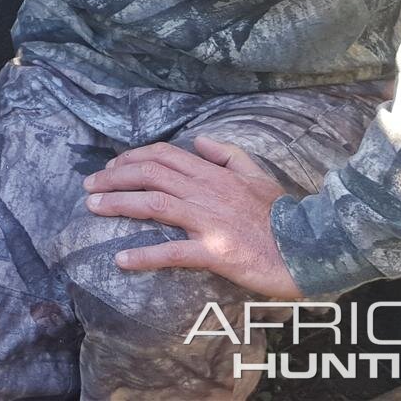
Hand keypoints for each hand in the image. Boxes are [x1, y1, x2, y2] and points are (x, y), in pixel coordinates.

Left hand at [83, 136, 302, 298]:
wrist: (312, 248)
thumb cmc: (283, 215)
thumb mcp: (258, 175)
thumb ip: (229, 155)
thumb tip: (201, 141)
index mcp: (215, 174)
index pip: (164, 155)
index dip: (132, 158)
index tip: (111, 167)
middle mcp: (207, 192)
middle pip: (151, 175)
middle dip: (114, 177)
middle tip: (88, 186)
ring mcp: (211, 221)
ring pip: (155, 204)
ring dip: (118, 205)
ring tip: (92, 208)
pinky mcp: (217, 251)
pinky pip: (174, 252)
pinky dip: (145, 255)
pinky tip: (121, 259)